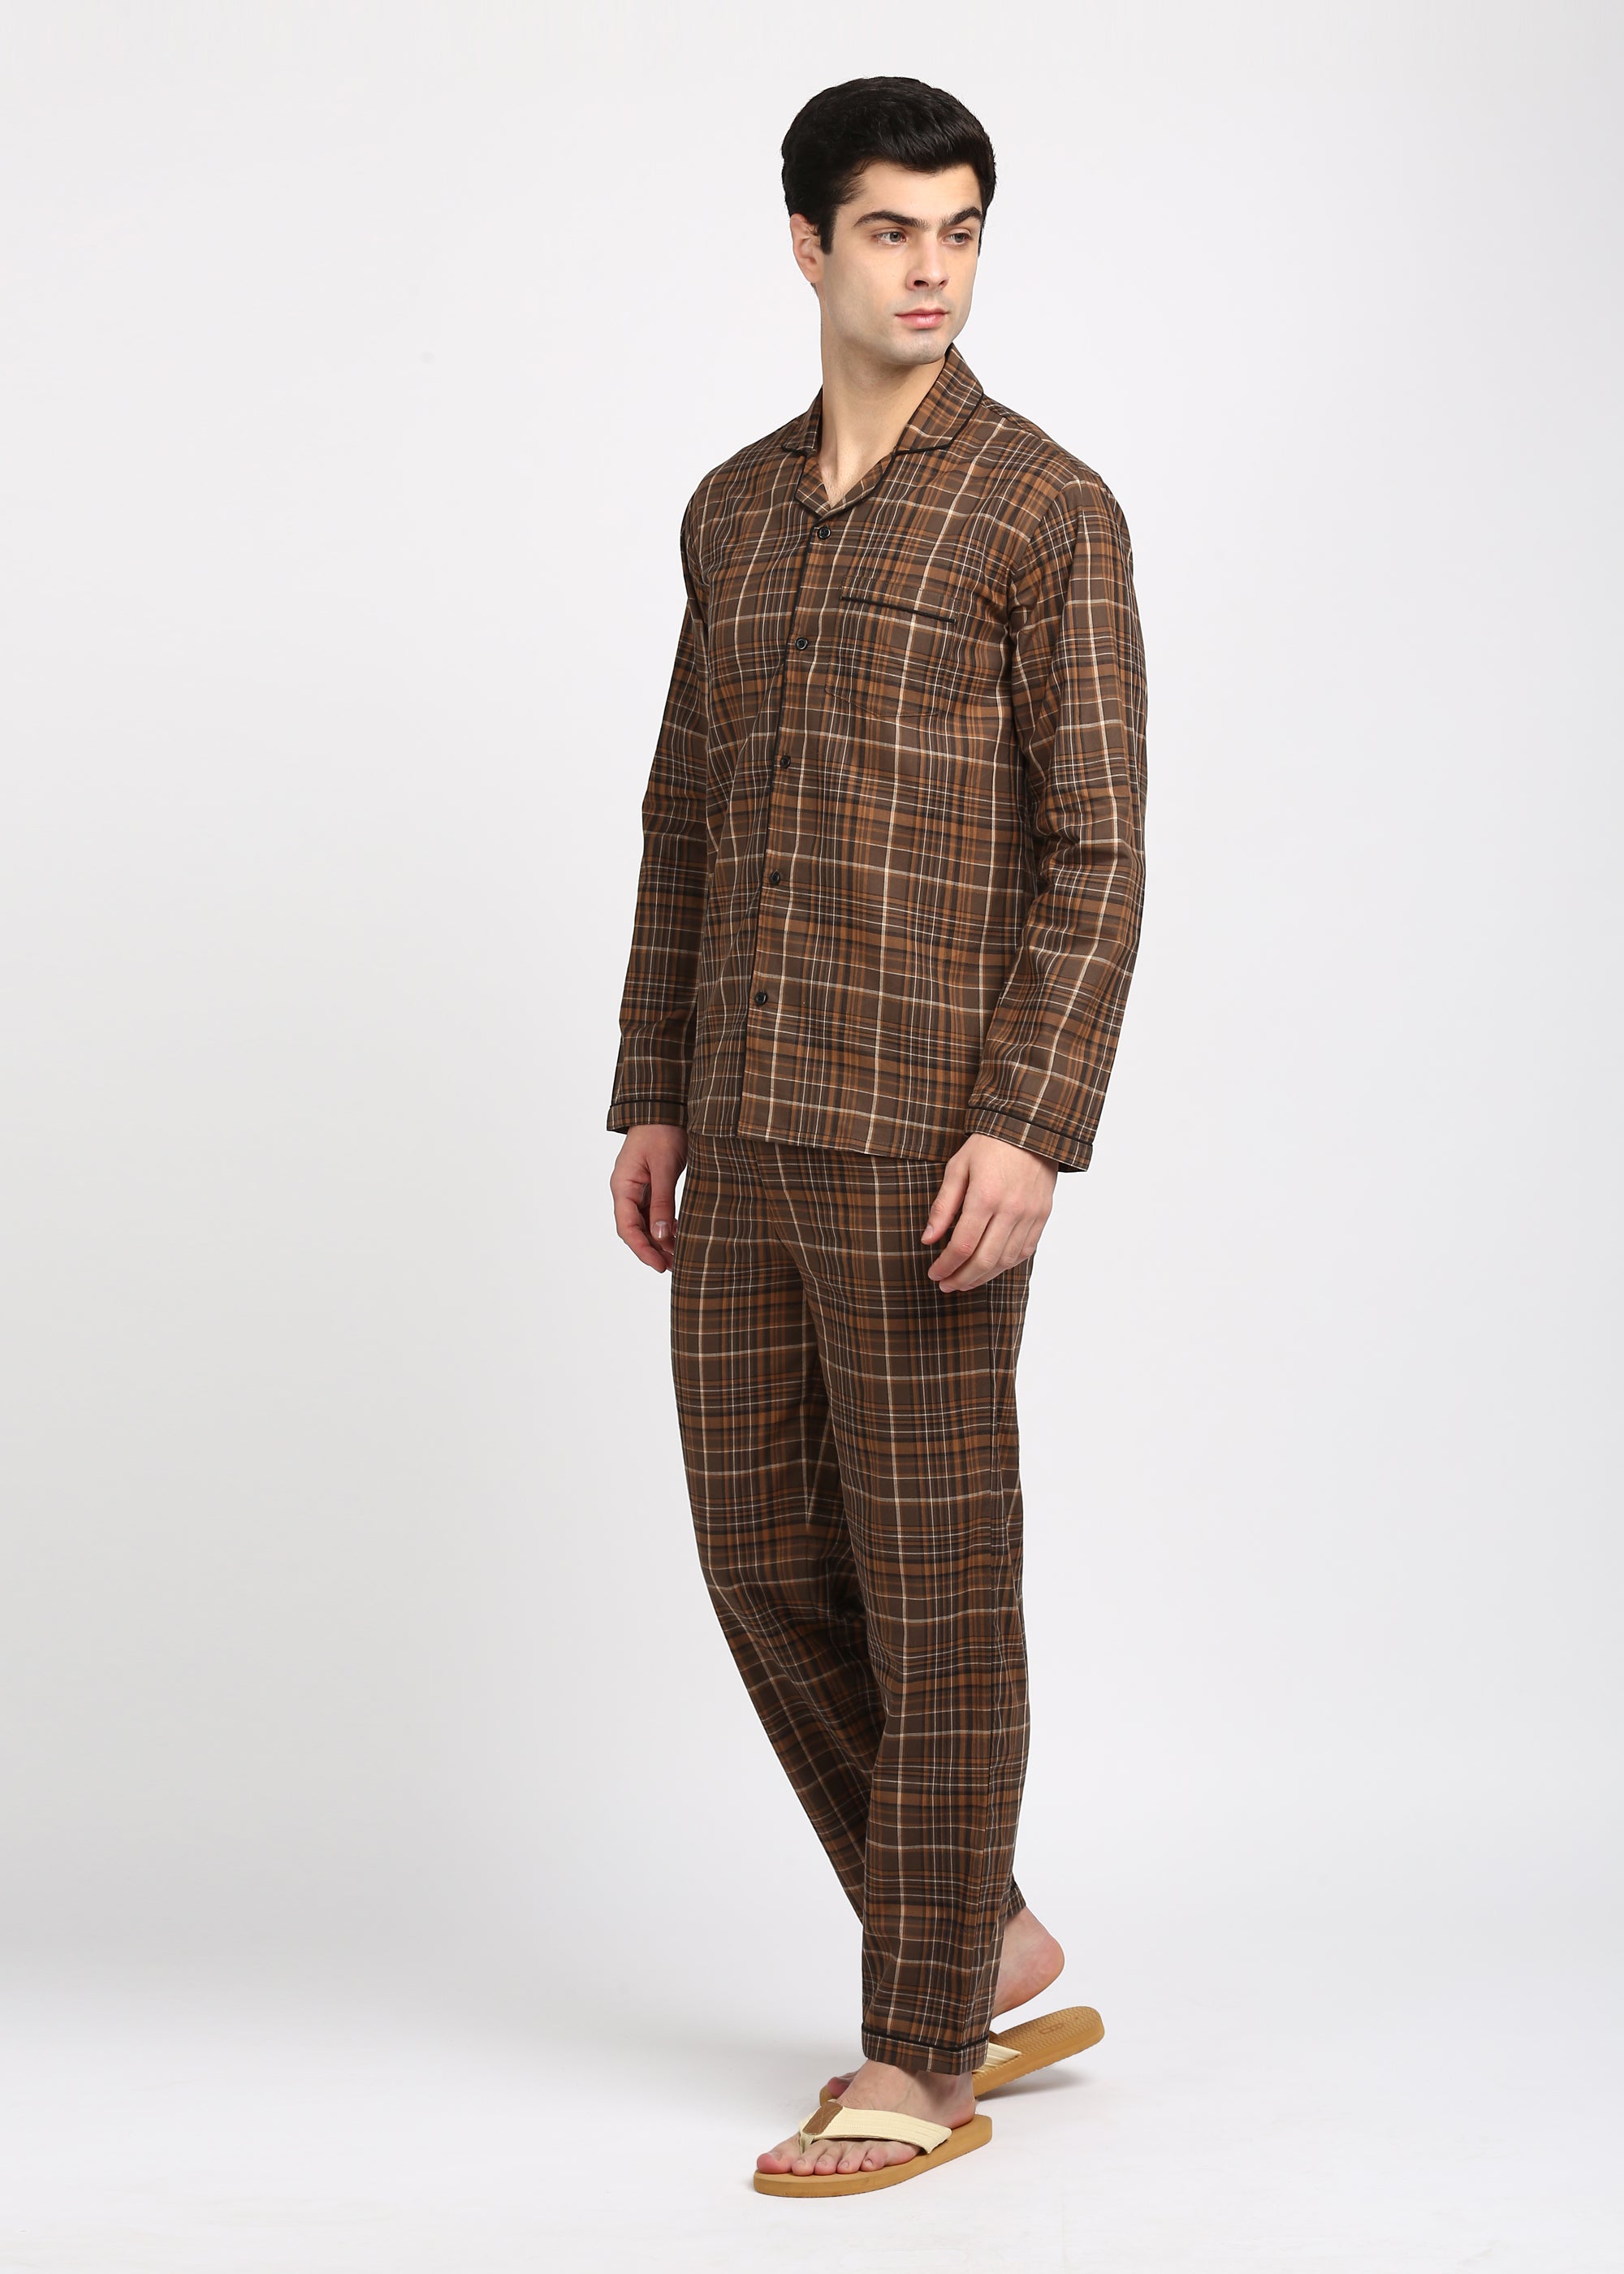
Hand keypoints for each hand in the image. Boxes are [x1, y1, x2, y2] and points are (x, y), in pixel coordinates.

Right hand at [610, 1124, 687, 1272]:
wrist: (665, 1107)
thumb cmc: (662, 1131)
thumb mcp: (663, 1167)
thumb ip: (662, 1202)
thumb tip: (661, 1235)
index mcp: (622, 1186)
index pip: (627, 1227)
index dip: (642, 1249)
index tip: (659, 1265)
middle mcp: (627, 1191)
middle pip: (635, 1229)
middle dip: (653, 1250)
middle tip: (673, 1267)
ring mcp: (638, 1189)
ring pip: (646, 1223)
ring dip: (660, 1241)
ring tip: (678, 1258)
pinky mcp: (651, 1186)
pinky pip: (655, 1212)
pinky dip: (665, 1226)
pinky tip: (679, 1236)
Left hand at [923, 1134, 1056, 1291]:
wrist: (1030, 1129)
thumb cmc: (989, 1145)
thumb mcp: (957, 1168)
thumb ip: (943, 1206)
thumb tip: (928, 1239)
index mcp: (985, 1197)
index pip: (962, 1245)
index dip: (946, 1266)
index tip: (934, 1273)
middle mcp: (1011, 1210)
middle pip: (984, 1260)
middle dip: (961, 1278)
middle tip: (946, 1285)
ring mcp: (1030, 1215)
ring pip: (1006, 1261)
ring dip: (983, 1277)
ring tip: (964, 1281)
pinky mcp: (1042, 1216)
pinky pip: (1025, 1252)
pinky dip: (1005, 1265)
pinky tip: (990, 1268)